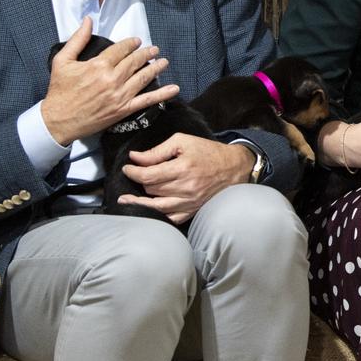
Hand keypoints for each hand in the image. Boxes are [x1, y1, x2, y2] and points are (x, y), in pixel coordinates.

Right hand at [41, 17, 179, 144]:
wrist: (58, 121)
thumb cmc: (59, 90)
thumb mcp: (62, 61)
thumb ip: (78, 39)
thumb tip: (88, 20)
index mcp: (98, 65)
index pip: (120, 50)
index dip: (131, 44)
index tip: (137, 41)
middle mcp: (112, 79)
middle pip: (134, 62)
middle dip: (146, 54)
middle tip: (154, 50)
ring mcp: (120, 95)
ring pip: (143, 77)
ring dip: (156, 68)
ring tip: (164, 62)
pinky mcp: (123, 110)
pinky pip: (147, 100)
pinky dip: (162, 94)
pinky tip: (174, 88)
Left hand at [117, 134, 251, 223]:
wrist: (234, 167)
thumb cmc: (208, 152)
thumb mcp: (183, 142)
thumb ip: (157, 151)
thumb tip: (135, 157)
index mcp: (182, 168)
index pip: (148, 175)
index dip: (133, 172)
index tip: (127, 168)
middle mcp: (185, 187)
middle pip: (151, 190)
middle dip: (140, 182)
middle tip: (135, 176)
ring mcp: (189, 202)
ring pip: (156, 206)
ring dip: (139, 202)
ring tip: (126, 200)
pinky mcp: (193, 211)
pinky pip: (170, 218)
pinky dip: (156, 215)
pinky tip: (146, 212)